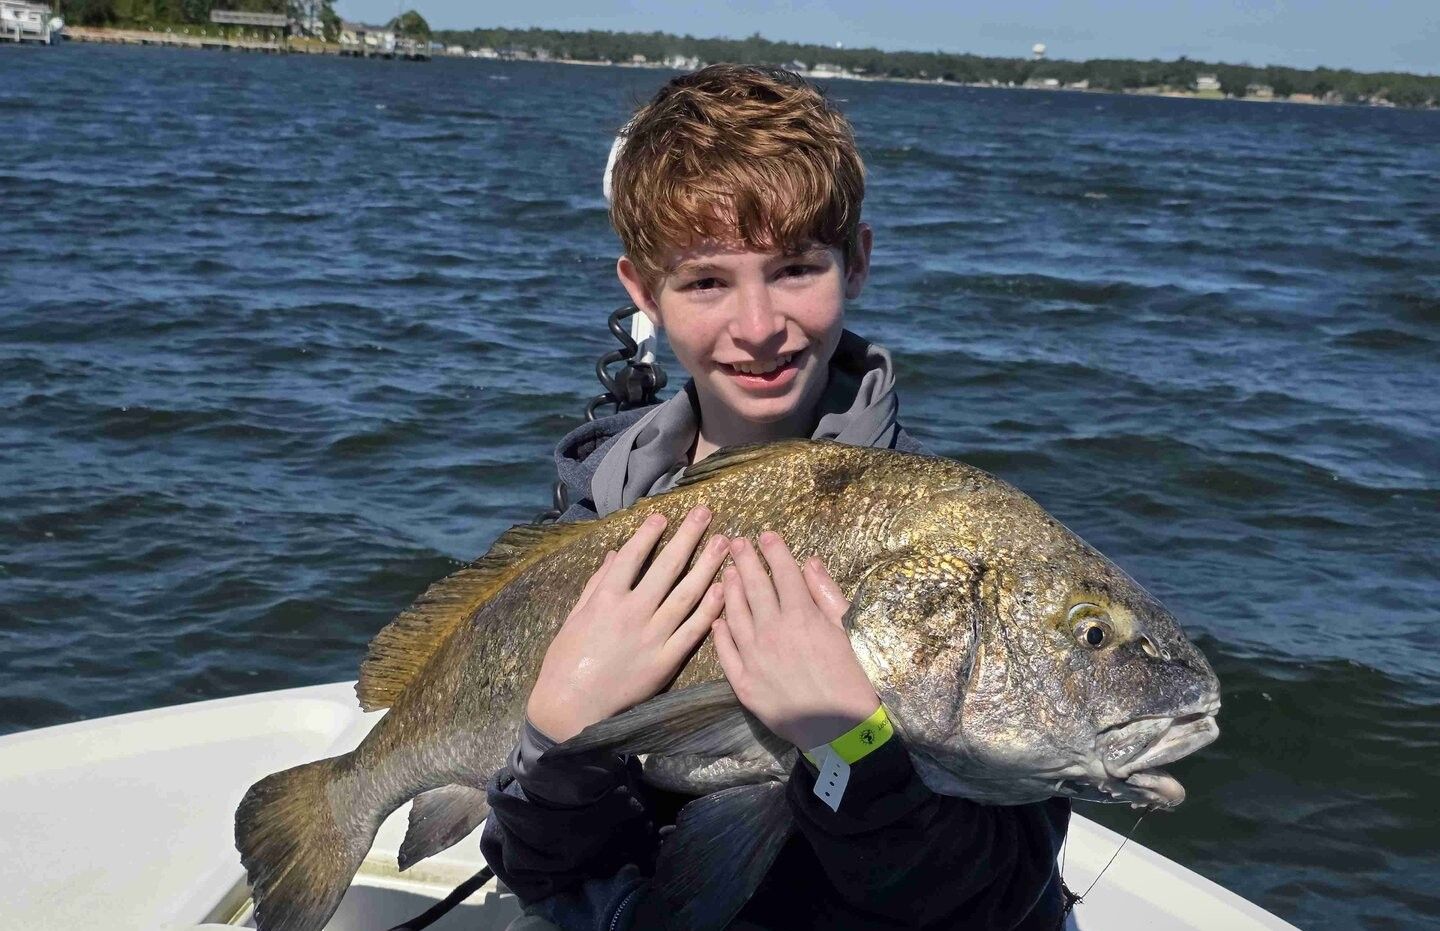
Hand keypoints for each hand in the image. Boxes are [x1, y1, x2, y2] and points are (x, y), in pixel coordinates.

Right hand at [527, 508, 727, 741]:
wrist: (571, 709)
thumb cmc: (565, 662)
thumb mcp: (575, 617)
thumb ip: (596, 583)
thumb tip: (616, 554)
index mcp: (606, 599)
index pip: (634, 557)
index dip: (650, 534)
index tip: (665, 516)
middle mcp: (632, 612)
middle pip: (667, 567)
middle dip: (688, 537)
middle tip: (705, 513)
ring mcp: (652, 637)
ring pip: (687, 594)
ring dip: (707, 566)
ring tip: (724, 542)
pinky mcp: (665, 662)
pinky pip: (693, 631)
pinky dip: (709, 609)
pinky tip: (723, 589)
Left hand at [712, 533, 878, 749]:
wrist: (840, 730)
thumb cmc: (851, 678)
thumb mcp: (846, 630)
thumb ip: (825, 594)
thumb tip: (809, 562)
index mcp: (802, 616)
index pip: (783, 573)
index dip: (773, 551)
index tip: (765, 535)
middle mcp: (773, 630)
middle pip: (754, 587)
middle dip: (744, 561)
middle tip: (735, 542)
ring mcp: (754, 656)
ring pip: (734, 614)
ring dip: (729, 590)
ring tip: (725, 573)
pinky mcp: (743, 682)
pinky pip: (726, 651)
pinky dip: (720, 632)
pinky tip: (718, 618)